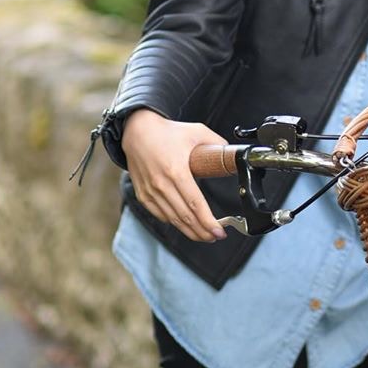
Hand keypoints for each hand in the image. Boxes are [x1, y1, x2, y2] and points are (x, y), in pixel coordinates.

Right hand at [122, 109, 229, 241]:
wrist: (137, 131)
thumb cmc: (167, 132)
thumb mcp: (197, 132)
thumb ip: (216, 143)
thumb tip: (231, 155)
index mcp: (176, 171)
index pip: (195, 204)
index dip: (208, 222)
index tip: (219, 231)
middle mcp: (162, 184)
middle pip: (185, 217)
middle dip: (202, 231)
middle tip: (215, 236)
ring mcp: (150, 191)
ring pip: (173, 219)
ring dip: (189, 231)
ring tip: (203, 235)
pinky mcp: (143, 194)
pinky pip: (160, 214)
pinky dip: (173, 222)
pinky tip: (184, 225)